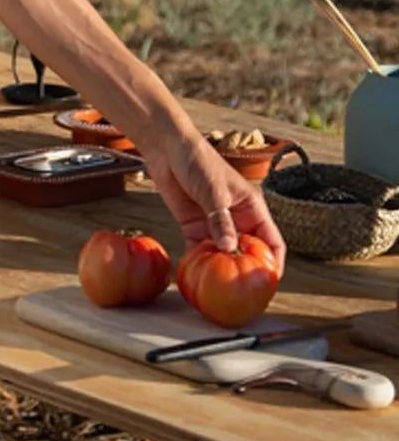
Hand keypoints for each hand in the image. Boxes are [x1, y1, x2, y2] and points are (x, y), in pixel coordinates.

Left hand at [138, 124, 286, 275]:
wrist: (167, 148)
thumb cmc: (198, 160)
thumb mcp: (213, 190)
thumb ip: (220, 219)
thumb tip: (228, 248)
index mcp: (251, 208)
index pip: (271, 240)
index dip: (274, 262)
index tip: (269, 281)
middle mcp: (236, 218)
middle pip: (247, 251)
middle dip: (245, 270)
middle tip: (242, 293)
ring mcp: (215, 223)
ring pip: (222, 253)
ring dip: (220, 268)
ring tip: (218, 289)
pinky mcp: (193, 225)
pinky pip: (199, 248)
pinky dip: (198, 260)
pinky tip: (195, 274)